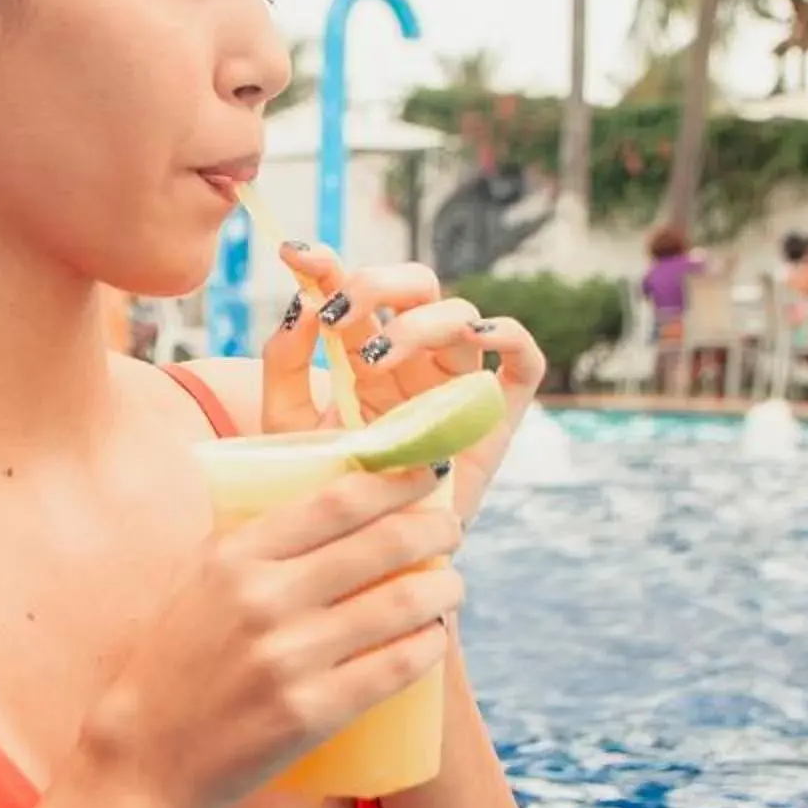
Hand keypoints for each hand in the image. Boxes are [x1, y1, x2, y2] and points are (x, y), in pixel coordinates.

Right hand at [78, 466, 463, 807]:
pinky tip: (436, 637)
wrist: (143, 757)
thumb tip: (338, 500)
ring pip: (400, 604)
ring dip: (444, 588)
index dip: (396, 481)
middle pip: (381, 544)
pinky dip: (429, 645)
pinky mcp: (310, 713)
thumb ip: (254, 540)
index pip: (337, 500)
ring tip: (451, 585)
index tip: (427, 475)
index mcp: (233, 556)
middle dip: (434, 530)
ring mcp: (288, 658)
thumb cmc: (176, 662)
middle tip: (451, 530)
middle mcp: (262, 599)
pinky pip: (395, 667)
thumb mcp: (198, 580)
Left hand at [263, 241, 545, 526]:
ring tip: (376, 359)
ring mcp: (456, 382)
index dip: (328, 263)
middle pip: (416, 285)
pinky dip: (511, 336)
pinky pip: (523, 362)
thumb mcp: (285, 421)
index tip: (295, 255)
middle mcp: (414, 359)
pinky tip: (478, 337)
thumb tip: (302, 303)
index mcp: (364, 353)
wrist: (358, 551)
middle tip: (340, 316)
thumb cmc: (323, 486)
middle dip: (377, 284)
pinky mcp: (495, 416)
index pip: (354, 288)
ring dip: (418, 323)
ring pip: (461, 314)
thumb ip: (284, 361)